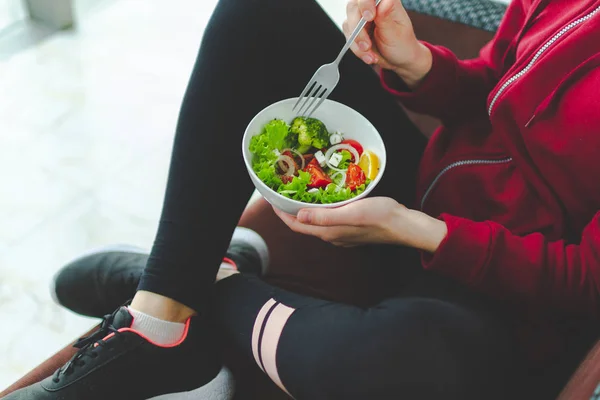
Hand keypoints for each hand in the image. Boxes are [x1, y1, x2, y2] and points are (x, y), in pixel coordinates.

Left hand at [273, 197, 447, 251]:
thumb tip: (299, 216)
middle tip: (284, 194)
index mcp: (328, 232)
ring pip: (317, 223)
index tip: (272, 201)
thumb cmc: (379, 217)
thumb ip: (324, 217)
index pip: (297, 225)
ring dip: (306, 211)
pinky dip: (320, 211)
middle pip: (304, 225)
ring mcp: (342, 235)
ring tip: (300, 194)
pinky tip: (325, 200)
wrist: (403, 225)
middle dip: (291, 211)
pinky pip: (329, 221)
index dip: (282, 215)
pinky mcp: (352, 230)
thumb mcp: (350, 212)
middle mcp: (332, 236)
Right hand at [343, 0, 431, 87]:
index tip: (369, 17)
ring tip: (370, 53)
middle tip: (367, 44)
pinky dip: (356, 48)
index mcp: (387, 2)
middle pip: (354, 6)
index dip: (366, 2)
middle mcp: (373, 6)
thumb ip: (386, 19)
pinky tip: (368, 55)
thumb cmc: (401, 44)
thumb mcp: (396, 34)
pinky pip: (348, 35)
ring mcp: (362, 16)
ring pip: (349, 22)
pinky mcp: (355, 28)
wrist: (397, 59)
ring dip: (357, 41)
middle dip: (358, 28)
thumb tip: (384, 3)